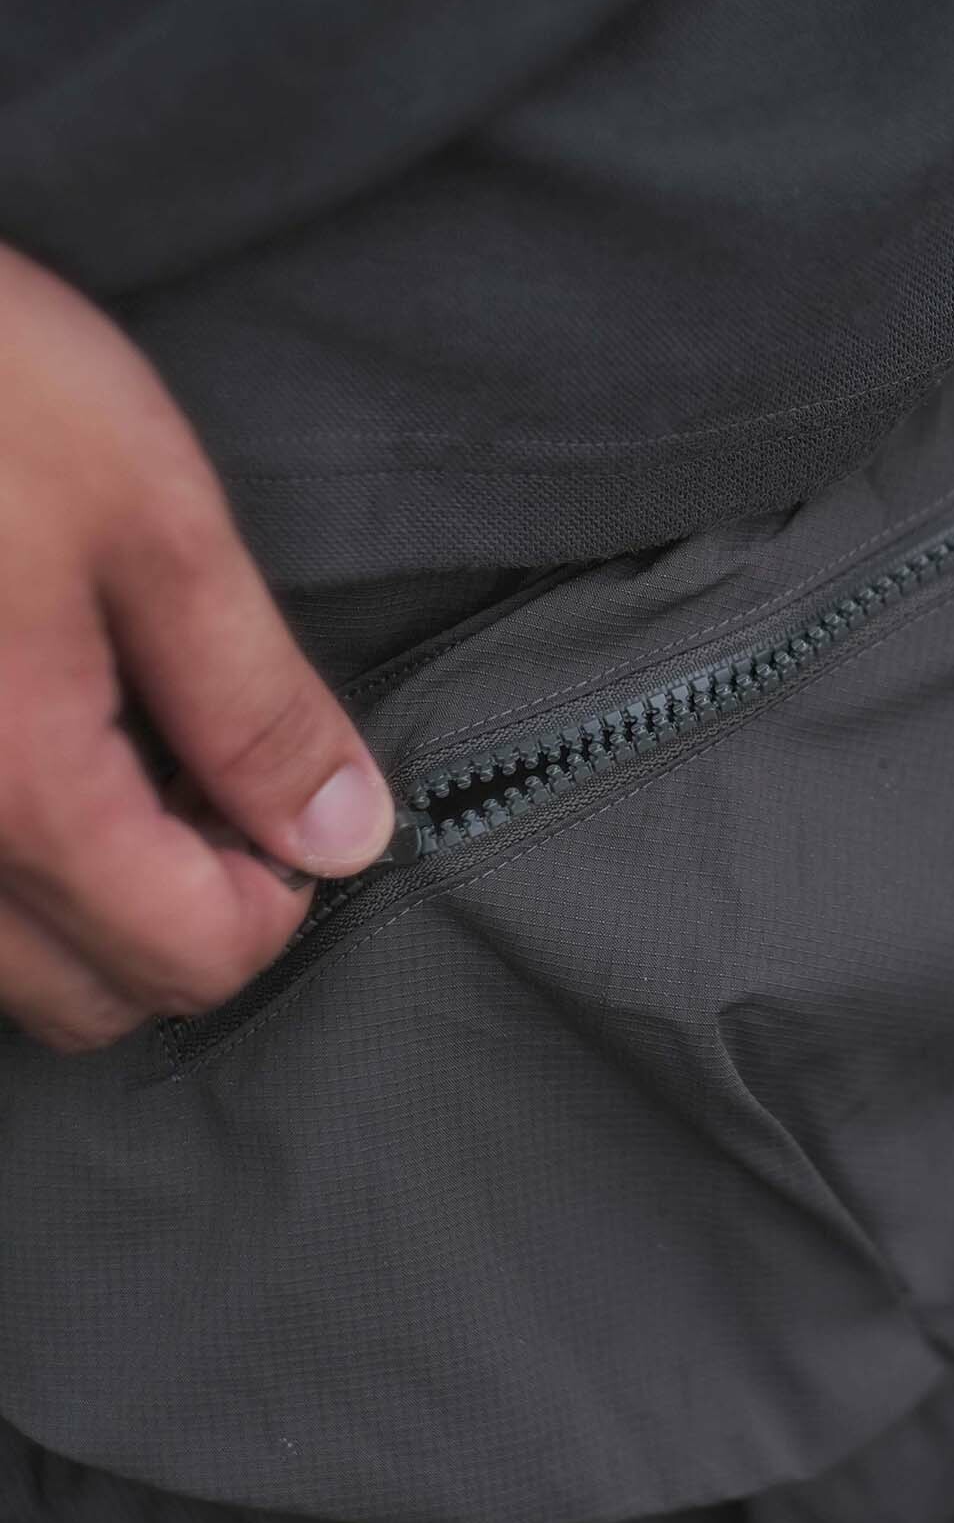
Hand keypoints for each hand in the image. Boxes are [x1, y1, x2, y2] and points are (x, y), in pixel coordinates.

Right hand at [0, 246, 392, 1051]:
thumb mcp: (155, 524)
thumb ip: (256, 705)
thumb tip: (349, 836)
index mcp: (18, 798)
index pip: (196, 960)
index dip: (283, 893)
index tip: (291, 794)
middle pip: (91, 999)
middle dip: (184, 916)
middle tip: (208, 772)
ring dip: (85, 906)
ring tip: (117, 748)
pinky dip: (3, 869)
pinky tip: (29, 742)